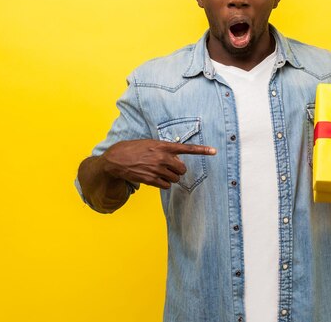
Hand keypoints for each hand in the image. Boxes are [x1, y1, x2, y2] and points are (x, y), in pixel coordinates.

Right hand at [101, 139, 216, 188]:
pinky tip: (156, 179)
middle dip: (178, 170)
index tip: (214, 151)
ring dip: (170, 177)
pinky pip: (166, 186)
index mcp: (163, 146)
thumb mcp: (150, 143)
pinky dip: (164, 184)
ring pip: (175, 179)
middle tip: (170, 168)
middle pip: (182, 169)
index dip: (202, 150)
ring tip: (159, 172)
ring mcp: (157, 169)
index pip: (186, 148)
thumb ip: (165, 150)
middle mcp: (162, 157)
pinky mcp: (151, 180)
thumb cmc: (133, 149)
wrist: (116, 159)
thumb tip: (177, 160)